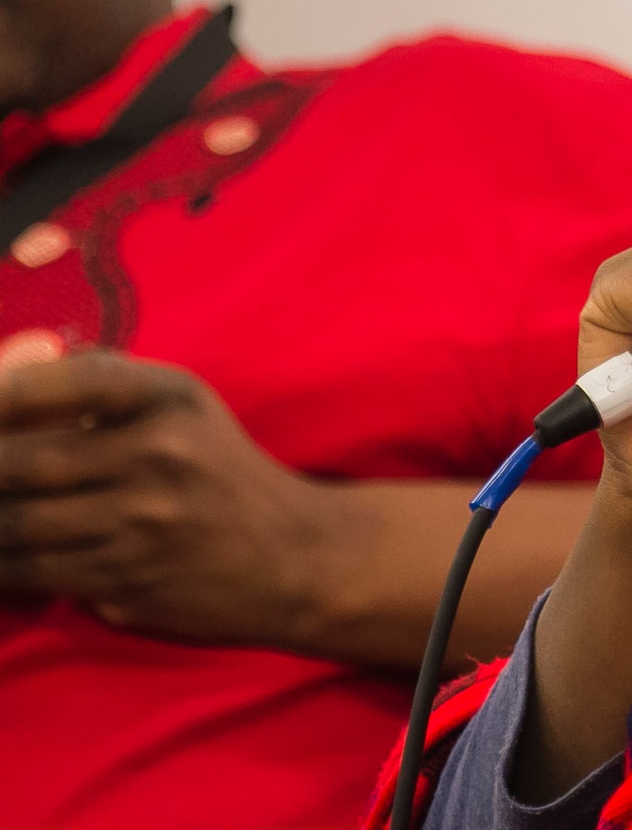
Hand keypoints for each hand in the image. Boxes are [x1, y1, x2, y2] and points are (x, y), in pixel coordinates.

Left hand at [0, 336, 334, 643]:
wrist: (292, 555)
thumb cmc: (215, 469)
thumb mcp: (179, 405)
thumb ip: (98, 379)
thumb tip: (13, 363)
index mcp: (167, 398)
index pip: (55, 385)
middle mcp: (157, 454)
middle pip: (16, 462)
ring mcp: (141, 523)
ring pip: (12, 524)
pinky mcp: (126, 579)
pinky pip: (29, 571)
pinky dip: (0, 562)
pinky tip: (4, 550)